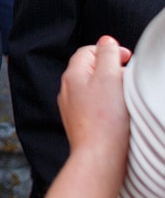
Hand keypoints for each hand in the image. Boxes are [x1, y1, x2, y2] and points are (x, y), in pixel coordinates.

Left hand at [59, 35, 130, 159]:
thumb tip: (106, 41)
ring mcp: (73, 108)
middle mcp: (68, 90)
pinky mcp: (82, 123)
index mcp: (72, 75)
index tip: (128, 59)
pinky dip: (108, 103)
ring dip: (111, 87)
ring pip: (94, 88)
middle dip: (112, 69)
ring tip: (126, 96)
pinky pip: (95, 106)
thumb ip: (108, 55)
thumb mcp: (110, 77)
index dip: (109, 50)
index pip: (88, 51)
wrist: (99, 156)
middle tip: (129, 78)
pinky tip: (119, 112)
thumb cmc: (106, 118)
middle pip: (91, 69)